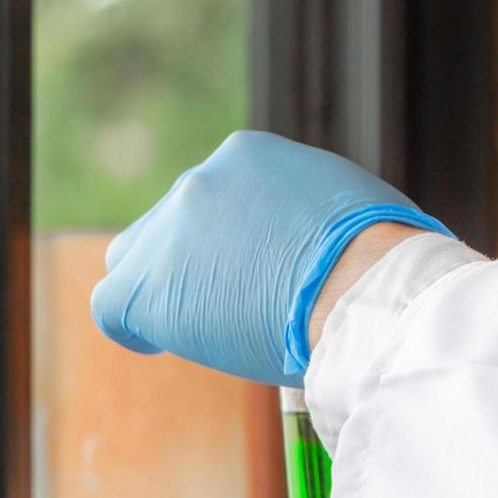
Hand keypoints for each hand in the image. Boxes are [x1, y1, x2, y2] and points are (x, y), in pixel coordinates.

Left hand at [90, 130, 452, 386]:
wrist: (365, 288)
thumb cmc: (383, 259)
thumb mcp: (352, 205)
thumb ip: (314, 212)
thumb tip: (323, 238)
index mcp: (248, 156)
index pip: (214, 196)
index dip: (223, 236)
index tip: (242, 265)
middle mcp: (201, 181)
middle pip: (168, 223)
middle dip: (188, 257)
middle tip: (223, 295)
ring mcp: (171, 231)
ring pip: (136, 261)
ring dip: (163, 288)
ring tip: (203, 322)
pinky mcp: (148, 284)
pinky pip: (114, 306)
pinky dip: (135, 325)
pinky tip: (159, 341)